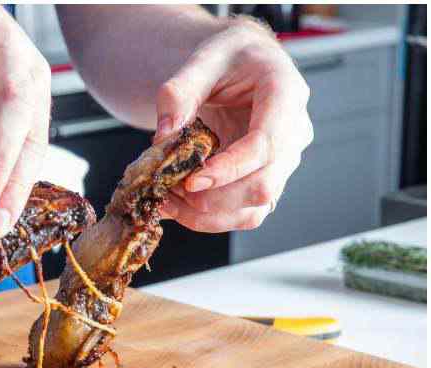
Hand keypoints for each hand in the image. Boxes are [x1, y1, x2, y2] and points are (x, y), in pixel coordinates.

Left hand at [154, 19, 311, 232]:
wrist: (242, 66)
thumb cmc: (229, 59)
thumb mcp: (202, 60)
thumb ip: (179, 93)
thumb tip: (163, 137)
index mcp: (286, 95)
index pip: (266, 145)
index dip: (228, 170)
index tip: (190, 181)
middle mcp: (294, 133)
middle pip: (263, 185)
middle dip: (213, 198)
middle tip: (168, 190)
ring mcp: (283, 162)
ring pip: (254, 210)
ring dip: (207, 215)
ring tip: (167, 199)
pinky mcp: (265, 180)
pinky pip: (243, 215)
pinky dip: (209, 219)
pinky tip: (178, 206)